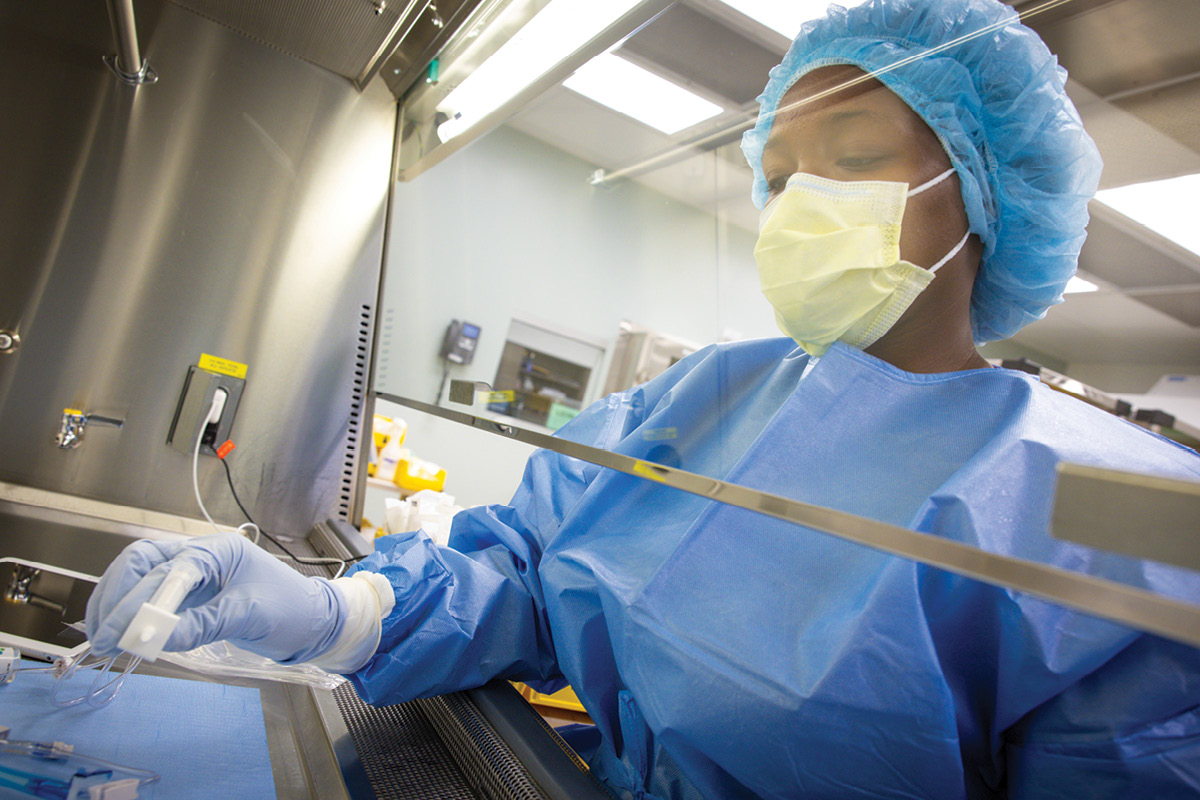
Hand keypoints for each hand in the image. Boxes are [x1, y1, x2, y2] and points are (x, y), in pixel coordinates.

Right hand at [86, 533, 343, 662]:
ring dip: (118, 604)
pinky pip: (151, 596)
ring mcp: (193, 573)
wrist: (312, 621)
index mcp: (217, 550)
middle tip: (104, 638)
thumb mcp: (249, 616)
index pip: (165, 569)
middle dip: (118, 601)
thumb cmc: (290, 610)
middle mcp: (200, 554)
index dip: (137, 601)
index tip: (122, 633)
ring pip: (141, 577)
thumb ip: (203, 624)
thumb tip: (154, 637)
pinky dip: (132, 611)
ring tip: (104, 638)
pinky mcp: (191, 593)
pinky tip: (122, 632)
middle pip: (143, 566)